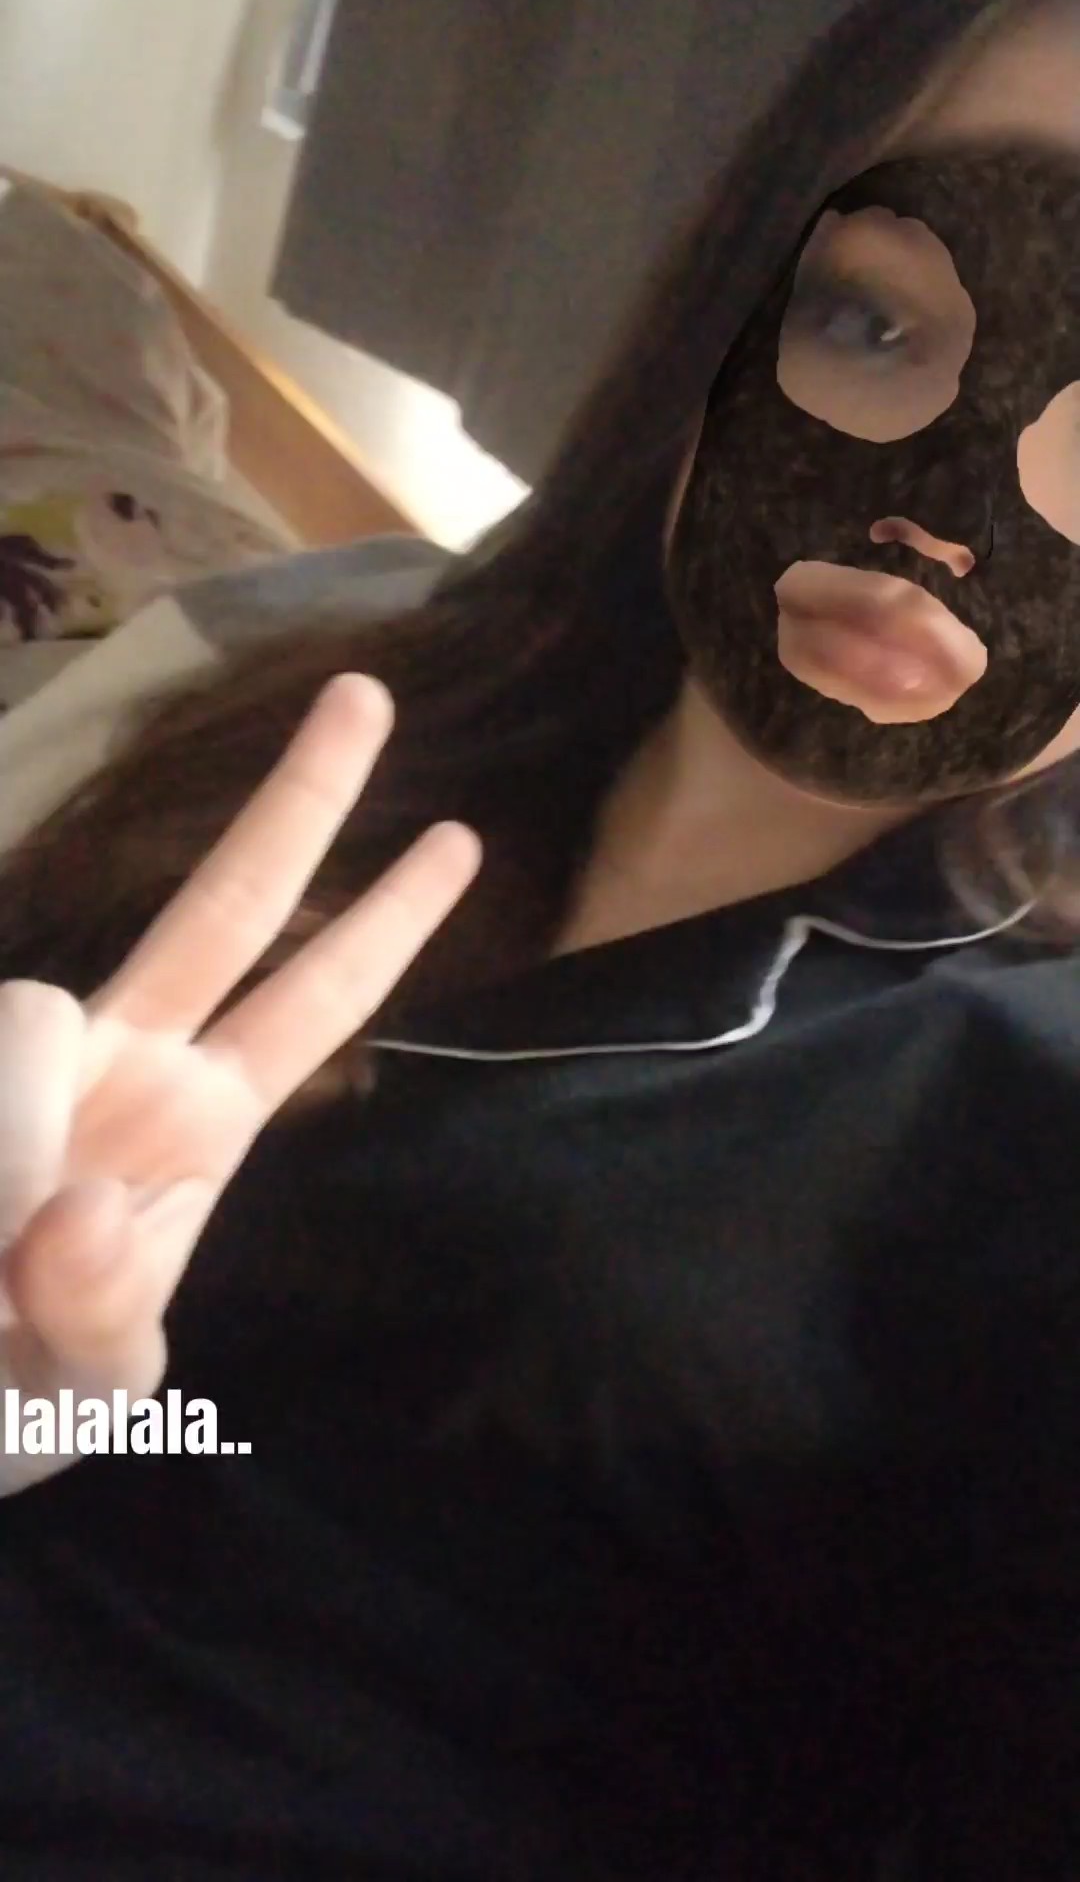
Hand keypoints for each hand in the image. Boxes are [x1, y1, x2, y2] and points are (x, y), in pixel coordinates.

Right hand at [0, 673, 480, 1494]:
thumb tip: (80, 1203)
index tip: (460, 838)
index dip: (382, 926)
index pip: (307, 1004)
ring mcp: (24, 1070)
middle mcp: (115, 1066)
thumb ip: (104, 1320)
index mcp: (193, 1125)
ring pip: (27, 1018)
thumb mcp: (90, 1394)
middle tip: (370, 692)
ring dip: (13, 1158)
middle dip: (298, 807)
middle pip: (220, 913)